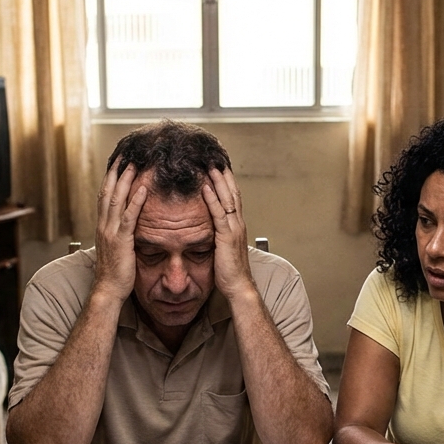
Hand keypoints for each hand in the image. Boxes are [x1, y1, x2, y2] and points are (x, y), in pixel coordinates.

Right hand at [93, 160, 146, 300]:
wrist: (108, 290)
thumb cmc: (115, 272)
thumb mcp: (116, 248)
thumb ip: (119, 233)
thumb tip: (127, 224)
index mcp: (102, 226)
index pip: (104, 196)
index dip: (110, 178)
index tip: (117, 163)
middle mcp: (103, 226)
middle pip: (108, 192)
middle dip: (116, 172)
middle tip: (124, 154)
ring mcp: (111, 232)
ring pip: (116, 200)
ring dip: (126, 180)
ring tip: (134, 163)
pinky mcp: (121, 241)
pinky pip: (129, 217)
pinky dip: (136, 201)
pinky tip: (144, 188)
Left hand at [201, 167, 254, 299]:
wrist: (239, 287)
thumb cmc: (230, 272)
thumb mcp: (224, 249)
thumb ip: (219, 236)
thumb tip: (210, 230)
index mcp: (237, 226)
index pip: (233, 198)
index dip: (227, 181)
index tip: (219, 166)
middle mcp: (238, 224)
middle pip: (232, 192)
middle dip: (224, 174)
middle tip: (215, 156)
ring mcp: (233, 229)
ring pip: (227, 198)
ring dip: (218, 180)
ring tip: (210, 164)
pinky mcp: (226, 236)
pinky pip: (218, 213)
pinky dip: (212, 198)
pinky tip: (204, 186)